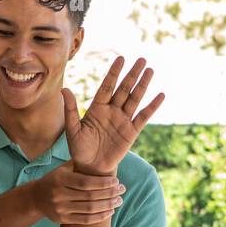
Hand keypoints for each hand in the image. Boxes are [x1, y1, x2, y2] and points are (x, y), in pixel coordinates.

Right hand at [32, 162, 126, 224]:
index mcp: (60, 179)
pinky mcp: (62, 220)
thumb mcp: (63, 168)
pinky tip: (110, 211)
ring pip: (89, 209)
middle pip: (89, 196)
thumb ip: (80, 164)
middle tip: (122, 190)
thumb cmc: (55, 179)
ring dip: (107, 205)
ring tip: (118, 201)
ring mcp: (60, 209)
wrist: (35, 198)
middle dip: (109, 194)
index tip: (116, 181)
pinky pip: (85, 220)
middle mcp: (59, 194)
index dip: (103, 183)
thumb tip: (102, 155)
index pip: (86, 182)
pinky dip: (100, 216)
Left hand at [63, 56, 164, 176]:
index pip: (107, 86)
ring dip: (143, 85)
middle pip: (124, 89)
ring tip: (150, 70)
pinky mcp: (132, 132)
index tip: (121, 58)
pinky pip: (143, 116)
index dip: (114, 73)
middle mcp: (112, 110)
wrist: (91, 168)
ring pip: (135, 99)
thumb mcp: (73, 129)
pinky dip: (152, 106)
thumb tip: (65, 89)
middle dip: (132, 74)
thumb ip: (70, 109)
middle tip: (141, 59)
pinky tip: (160, 95)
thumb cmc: (79, 149)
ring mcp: (123, 120)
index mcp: (97, 107)